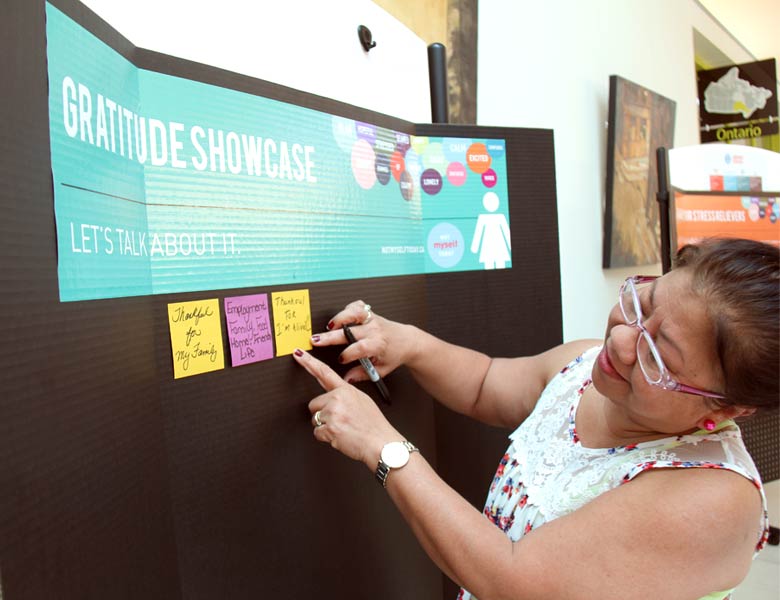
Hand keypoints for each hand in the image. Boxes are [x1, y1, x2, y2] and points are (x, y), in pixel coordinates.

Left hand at [294, 348, 400, 468]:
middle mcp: (338, 399)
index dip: (309, 362)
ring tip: (342, 428)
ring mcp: (333, 413)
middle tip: (339, 420)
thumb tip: (333, 397)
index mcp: (346, 390)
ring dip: (325, 426)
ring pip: (315, 419)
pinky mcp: (330, 428)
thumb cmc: (374, 425)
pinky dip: (326, 437)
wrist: (380, 442)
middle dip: (323, 413)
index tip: (299, 354)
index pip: (324, 372)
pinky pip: (317, 433)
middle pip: (315, 404)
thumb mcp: (363, 401)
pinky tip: (340, 436)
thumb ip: (346, 395)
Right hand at [310, 300, 415, 382]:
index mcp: (378, 345)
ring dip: (339, 318)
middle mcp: (374, 330)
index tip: (341, 359)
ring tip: (328, 326)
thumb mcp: (381, 370)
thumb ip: (362, 374)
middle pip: (350, 331)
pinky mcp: (370, 313)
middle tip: (316, 340)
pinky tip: (341, 317)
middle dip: (331, 336)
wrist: (407, 341)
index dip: (348, 354)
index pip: (361, 347)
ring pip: (354, 312)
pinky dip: (348, 308)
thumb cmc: (393, 355)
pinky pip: (358, 305)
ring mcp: (372, 319)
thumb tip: (346, 379)